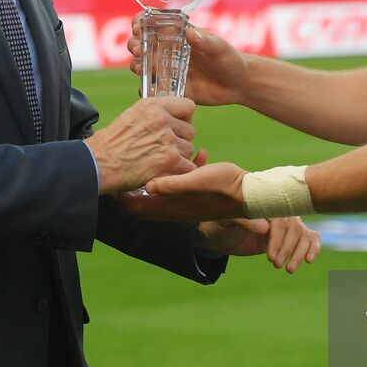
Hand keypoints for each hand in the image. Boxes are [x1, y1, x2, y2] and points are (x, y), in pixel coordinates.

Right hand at [86, 96, 197, 194]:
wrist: (99, 163)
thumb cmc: (110, 143)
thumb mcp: (131, 115)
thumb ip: (154, 114)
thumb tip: (170, 117)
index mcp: (153, 106)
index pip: (188, 106)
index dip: (184, 118)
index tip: (177, 126)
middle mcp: (162, 120)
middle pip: (190, 130)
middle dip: (181, 140)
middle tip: (164, 148)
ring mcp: (168, 141)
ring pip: (189, 149)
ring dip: (179, 156)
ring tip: (159, 160)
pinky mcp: (170, 161)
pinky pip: (188, 166)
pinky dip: (179, 171)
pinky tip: (165, 171)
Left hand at [120, 161, 248, 221]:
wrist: (252, 195)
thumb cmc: (226, 187)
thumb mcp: (198, 181)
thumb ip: (173, 185)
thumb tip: (148, 185)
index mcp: (174, 207)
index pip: (139, 208)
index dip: (124, 198)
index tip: (115, 182)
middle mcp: (177, 209)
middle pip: (145, 204)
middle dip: (134, 189)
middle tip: (129, 168)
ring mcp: (187, 204)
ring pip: (162, 194)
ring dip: (156, 181)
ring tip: (153, 160)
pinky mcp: (198, 196)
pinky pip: (181, 187)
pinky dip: (178, 176)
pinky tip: (193, 157)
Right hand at [129, 14, 248, 105]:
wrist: (238, 86)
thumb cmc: (230, 60)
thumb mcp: (220, 48)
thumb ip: (206, 41)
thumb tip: (190, 32)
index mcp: (178, 35)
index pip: (152, 23)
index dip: (140, 22)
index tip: (137, 27)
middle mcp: (168, 50)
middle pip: (141, 44)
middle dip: (134, 45)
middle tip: (138, 50)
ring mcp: (167, 69)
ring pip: (142, 65)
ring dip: (136, 65)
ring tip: (141, 68)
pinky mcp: (170, 88)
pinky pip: (152, 88)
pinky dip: (145, 88)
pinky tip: (146, 89)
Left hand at [198, 217, 321, 272]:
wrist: (222, 232)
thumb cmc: (223, 224)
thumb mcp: (227, 221)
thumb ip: (244, 220)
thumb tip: (265, 227)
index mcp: (267, 206)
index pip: (280, 221)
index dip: (278, 239)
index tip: (270, 257)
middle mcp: (280, 212)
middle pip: (295, 228)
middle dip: (288, 249)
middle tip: (277, 266)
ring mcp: (286, 225)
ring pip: (303, 234)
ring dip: (299, 252)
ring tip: (289, 270)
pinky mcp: (289, 237)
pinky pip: (309, 237)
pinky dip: (313, 247)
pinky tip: (310, 260)